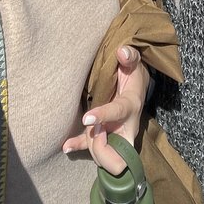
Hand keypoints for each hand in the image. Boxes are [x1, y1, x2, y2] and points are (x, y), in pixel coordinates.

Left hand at [63, 45, 147, 175]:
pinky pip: (93, 147)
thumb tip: (121, 52)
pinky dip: (79, 147)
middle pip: (116, 148)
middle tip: (88, 133)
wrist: (136, 85)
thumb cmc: (132, 73)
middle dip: (100, 147)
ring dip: (90, 147)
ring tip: (73, 139)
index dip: (103, 116)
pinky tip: (66, 148)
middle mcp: (125, 124)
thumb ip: (129, 56)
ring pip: (103, 151)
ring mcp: (116, 132)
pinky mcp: (106, 134)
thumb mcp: (134, 62)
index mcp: (131, 104)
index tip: (86, 119)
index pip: (117, 112)